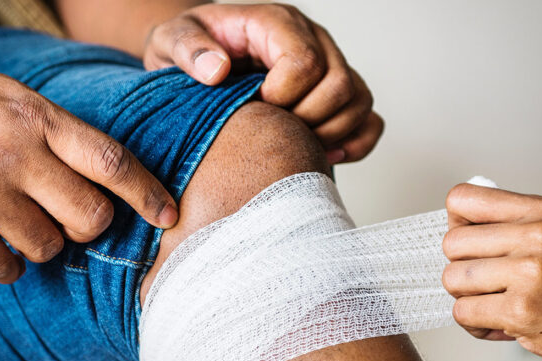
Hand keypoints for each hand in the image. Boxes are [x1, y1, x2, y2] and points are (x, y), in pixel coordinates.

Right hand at [0, 56, 177, 283]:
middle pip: (91, 217)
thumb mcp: (2, 94)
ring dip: (41, 243)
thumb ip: (52, 133)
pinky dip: (4, 263)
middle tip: (70, 219)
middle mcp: (13, 152)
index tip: (168, 217)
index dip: (148, 195)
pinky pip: (5, 269)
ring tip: (11, 217)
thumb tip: (105, 186)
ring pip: (49, 248)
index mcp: (34, 113)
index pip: (112, 162)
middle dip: (89, 227)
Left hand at [143, 3, 382, 163]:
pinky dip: (354, 143)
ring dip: (330, 133)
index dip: (282, 95)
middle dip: (306, 119)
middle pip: (339, 85)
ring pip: (359, 102)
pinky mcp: (338, 95)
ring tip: (292, 144)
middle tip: (273, 129)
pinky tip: (322, 154)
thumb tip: (216, 70)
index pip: (305, 62)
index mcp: (276, 24)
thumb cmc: (188, 49)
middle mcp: (314, 40)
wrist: (199, 57)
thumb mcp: (172, 40)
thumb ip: (189, 49)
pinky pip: (369, 120)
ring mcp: (331, 66)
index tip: (255, 106)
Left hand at [440, 183, 541, 360]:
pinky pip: (464, 314)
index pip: (463, 199)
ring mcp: (530, 272)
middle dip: (463, 271)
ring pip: (452, 279)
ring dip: (469, 302)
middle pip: (451, 242)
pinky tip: (507, 330)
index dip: (457, 226)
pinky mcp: (523, 311)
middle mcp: (537, 234)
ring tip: (500, 312)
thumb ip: (521, 229)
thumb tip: (461, 230)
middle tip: (490, 289)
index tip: (474, 248)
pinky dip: (478, 328)